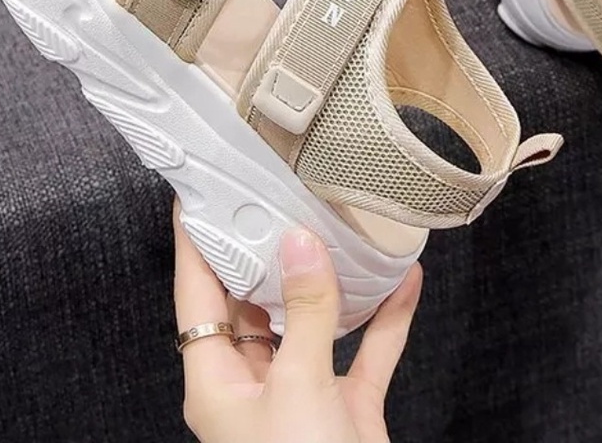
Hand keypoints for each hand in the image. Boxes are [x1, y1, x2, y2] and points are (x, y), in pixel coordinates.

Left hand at [173, 202, 422, 442]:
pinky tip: (405, 281)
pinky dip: (384, 319)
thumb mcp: (299, 389)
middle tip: (277, 191)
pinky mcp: (345, 411)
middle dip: (267, 248)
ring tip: (338, 225)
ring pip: (311, 321)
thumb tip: (300, 243)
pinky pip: (363, 352)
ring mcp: (302, 397)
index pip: (198, 293)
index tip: (199, 192)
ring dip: (330, 279)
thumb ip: (304, 313)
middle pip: (254, 300)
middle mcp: (253, 384)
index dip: (196, 242)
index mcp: (217, 382)